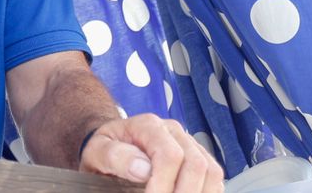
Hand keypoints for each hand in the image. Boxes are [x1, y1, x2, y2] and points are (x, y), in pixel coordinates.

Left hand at [80, 115, 222, 192]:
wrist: (112, 147)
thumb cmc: (104, 150)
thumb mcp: (97, 151)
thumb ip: (115, 156)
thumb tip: (143, 169)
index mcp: (149, 125)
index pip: (170, 155)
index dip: (164, 185)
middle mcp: (174, 131)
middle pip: (196, 164)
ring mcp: (189, 144)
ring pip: (212, 171)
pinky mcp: (198, 159)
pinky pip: (214, 178)